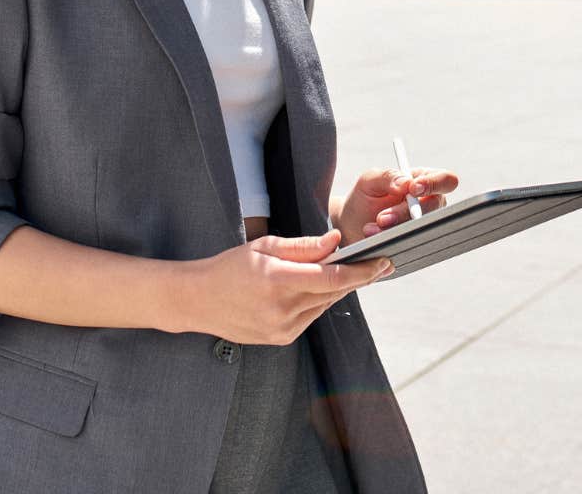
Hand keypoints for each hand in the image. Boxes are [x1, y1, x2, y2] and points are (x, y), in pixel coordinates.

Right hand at [176, 231, 392, 344]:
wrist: (197, 301)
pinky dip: (316, 302)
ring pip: (324, 305)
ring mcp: (282, 329)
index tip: (384, 262)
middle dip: (355, 277)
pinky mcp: (281, 339)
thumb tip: (337, 241)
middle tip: (373, 261)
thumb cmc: (230, 268)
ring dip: (335, 289)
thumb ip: (304, 247)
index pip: (333, 278)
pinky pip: (310, 317)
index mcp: (278, 281)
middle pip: (333, 292)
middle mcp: (282, 310)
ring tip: (339, 271)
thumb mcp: (264, 247)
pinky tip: (310, 289)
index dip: (363, 271)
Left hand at [335, 167, 460, 239]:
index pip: (446, 179)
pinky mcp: (418, 244)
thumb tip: (406, 182)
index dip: (434, 184)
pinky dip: (392, 243)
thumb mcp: (370, 181)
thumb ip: (388, 176)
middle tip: (382, 218)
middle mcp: (431, 205)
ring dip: (395, 230)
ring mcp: (426, 227)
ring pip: (422, 229)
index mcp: (425, 181)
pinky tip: (376, 240)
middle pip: (434, 208)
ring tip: (370, 230)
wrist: (351, 226)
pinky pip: (413, 245)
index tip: (413, 188)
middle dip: (406, 213)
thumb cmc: (365, 198)